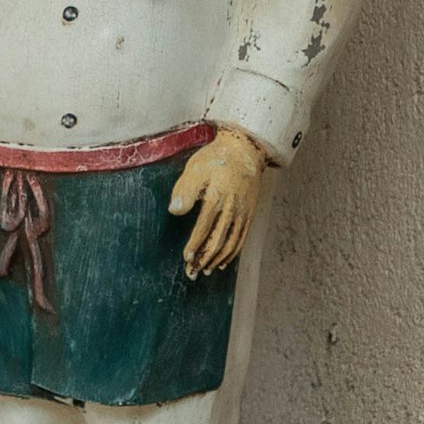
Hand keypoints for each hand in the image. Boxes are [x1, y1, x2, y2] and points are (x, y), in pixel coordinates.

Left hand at [169, 127, 269, 273]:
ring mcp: (243, 213)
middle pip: (218, 240)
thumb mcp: (196, 168)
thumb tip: (174, 211)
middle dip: (204, 259)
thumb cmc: (216, 158)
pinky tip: (223, 263)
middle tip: (192, 273)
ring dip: (217, 260)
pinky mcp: (249, 214)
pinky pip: (241, 239)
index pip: (204, 227)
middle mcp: (232, 208)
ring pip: (231, 243)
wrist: (246, 149)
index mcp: (217, 196)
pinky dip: (232, 253)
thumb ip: (185, 190)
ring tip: (206, 271)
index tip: (186, 257)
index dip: (195, 244)